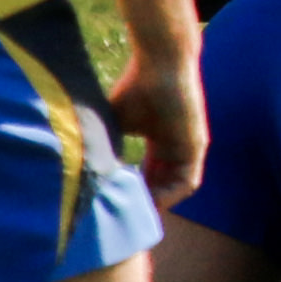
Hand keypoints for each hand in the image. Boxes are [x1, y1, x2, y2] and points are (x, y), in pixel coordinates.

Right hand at [106, 51, 204, 209]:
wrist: (160, 62)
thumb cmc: (137, 86)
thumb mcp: (116, 122)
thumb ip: (107, 143)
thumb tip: (83, 167)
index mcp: (160, 139)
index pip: (150, 173)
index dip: (135, 189)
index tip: (116, 202)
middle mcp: (177, 146)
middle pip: (163, 184)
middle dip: (145, 202)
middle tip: (124, 219)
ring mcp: (189, 147)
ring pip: (175, 187)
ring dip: (157, 203)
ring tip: (134, 215)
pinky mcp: (197, 146)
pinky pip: (187, 182)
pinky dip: (169, 196)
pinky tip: (149, 203)